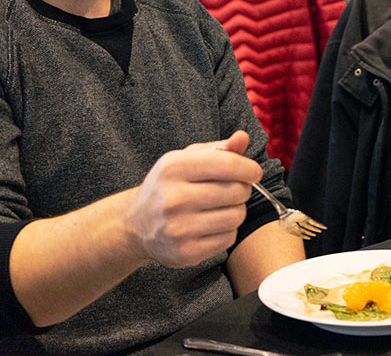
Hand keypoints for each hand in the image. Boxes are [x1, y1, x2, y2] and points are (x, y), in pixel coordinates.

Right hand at [127, 131, 261, 267]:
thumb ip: (218, 149)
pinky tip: (212, 225)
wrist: (136, 224)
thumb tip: (242, 137)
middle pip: (236, 191)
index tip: (254, 172)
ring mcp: (178, 228)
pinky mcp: (186, 252)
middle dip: (242, 189)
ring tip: (222, 207)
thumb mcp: (186, 160)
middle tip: (233, 190)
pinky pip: (229, 238)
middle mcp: (173, 198)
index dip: (249, 168)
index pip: (227, 164)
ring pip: (236, 216)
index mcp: (173, 168)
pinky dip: (228, 230)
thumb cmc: (169, 186)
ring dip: (237, 210)